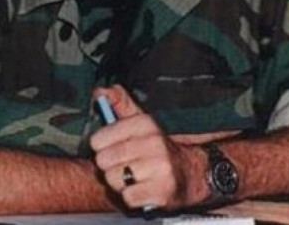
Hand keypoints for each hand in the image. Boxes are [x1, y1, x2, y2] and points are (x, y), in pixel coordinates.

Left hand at [89, 85, 208, 210]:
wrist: (189, 173)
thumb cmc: (156, 148)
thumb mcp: (141, 121)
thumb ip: (120, 104)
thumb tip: (100, 91)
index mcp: (145, 123)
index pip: (99, 139)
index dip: (102, 147)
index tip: (113, 148)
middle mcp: (154, 142)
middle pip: (104, 161)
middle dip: (110, 166)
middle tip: (125, 165)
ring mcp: (159, 167)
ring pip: (114, 180)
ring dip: (120, 183)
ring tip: (134, 177)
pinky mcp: (162, 191)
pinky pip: (127, 197)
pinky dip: (132, 197)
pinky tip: (142, 189)